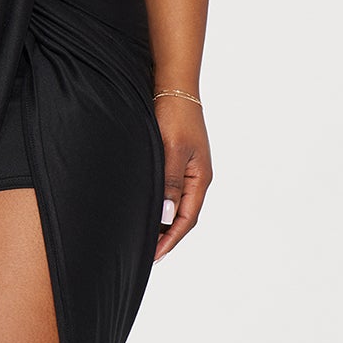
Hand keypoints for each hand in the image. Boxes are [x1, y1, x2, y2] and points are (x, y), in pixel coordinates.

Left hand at [153, 98, 211, 263]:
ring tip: (142, 237)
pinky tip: (145, 208)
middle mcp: (196, 177)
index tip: (153, 257)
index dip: (170, 240)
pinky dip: (158, 204)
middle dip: (166, 236)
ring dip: (162, 222)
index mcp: (200, 178)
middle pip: (183, 216)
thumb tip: (167, 216)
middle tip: (144, 253)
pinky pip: (169, 191)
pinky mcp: (176, 160)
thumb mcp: (172, 150)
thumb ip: (170, 183)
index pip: (187, 219)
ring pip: (175, 204)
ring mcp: (187, 169)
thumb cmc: (174, 115)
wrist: (173, 86)